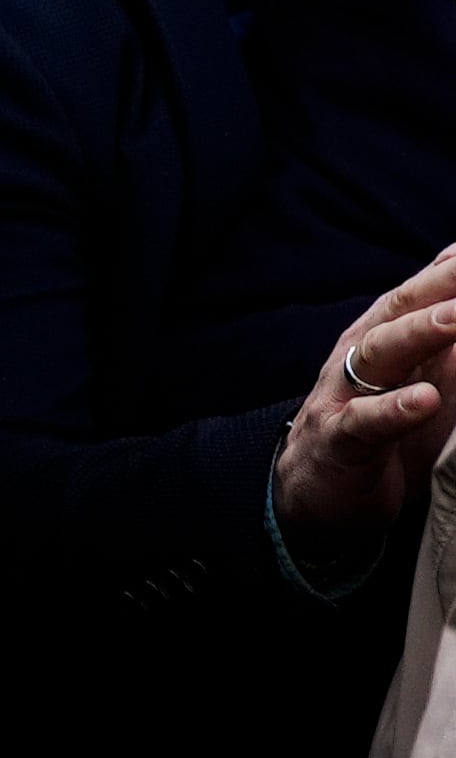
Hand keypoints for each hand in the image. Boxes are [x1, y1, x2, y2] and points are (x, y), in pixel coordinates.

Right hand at [275, 248, 455, 539]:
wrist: (316, 489)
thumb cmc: (384, 429)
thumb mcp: (426, 379)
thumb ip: (449, 342)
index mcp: (386, 334)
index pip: (422, 290)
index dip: (449, 268)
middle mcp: (361, 353)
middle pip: (400, 309)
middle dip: (441, 284)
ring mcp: (344, 393)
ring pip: (379, 354)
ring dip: (419, 333)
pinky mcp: (338, 440)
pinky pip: (364, 421)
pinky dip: (394, 410)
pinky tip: (424, 400)